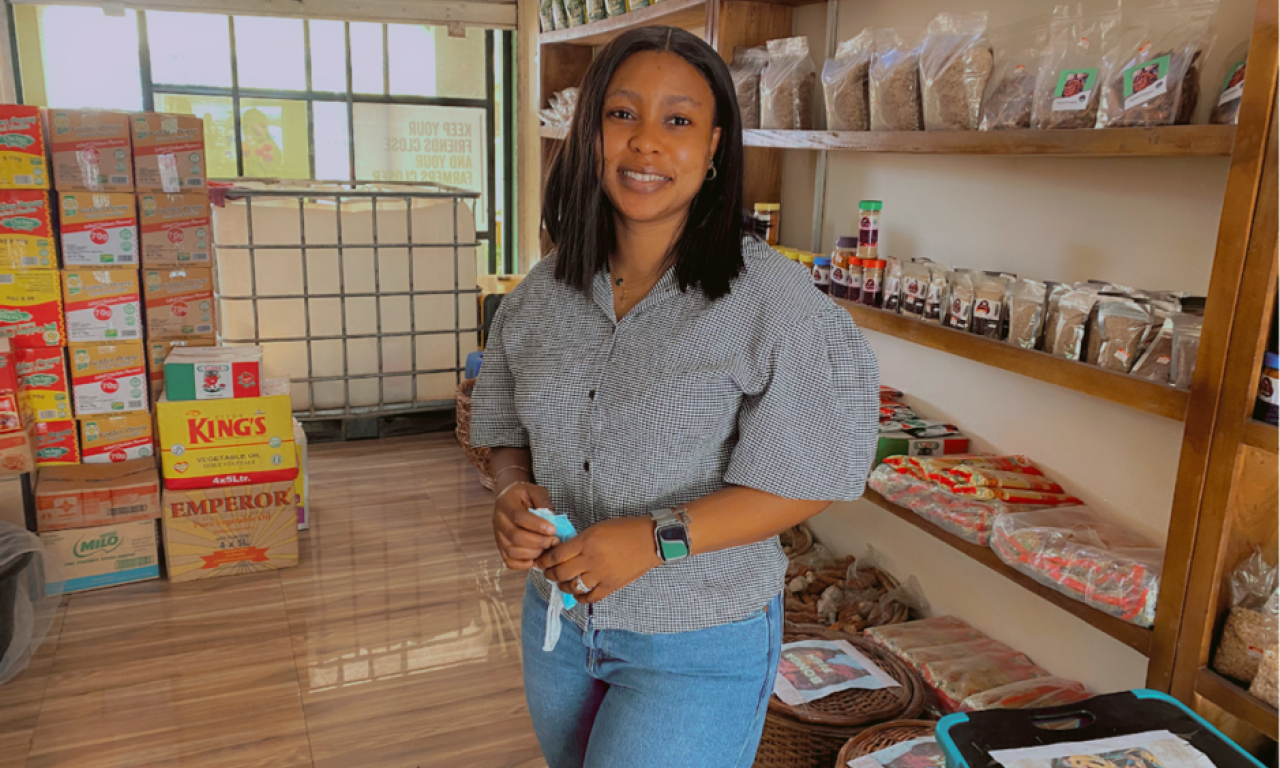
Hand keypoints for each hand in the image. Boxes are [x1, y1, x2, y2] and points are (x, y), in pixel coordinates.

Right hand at [492, 481, 557, 570]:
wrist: (509, 499)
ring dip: (533, 553)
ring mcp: (497, 536)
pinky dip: (524, 564)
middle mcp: (498, 520)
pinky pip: (509, 561)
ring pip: (512, 551)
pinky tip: (536, 558)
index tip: (553, 529)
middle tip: (554, 541)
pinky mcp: (500, 547)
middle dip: (538, 542)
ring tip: (547, 549)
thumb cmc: (525, 495)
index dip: (537, 525)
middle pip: (516, 537)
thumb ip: (544, 502)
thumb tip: (552, 520)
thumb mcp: (536, 491)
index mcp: (505, 503)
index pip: (519, 517)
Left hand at [537, 516, 660, 603]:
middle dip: (549, 574)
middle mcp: (590, 559)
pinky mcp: (611, 586)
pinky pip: (590, 597)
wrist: (650, 540)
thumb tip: (564, 551)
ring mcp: (601, 575)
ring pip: (572, 586)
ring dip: (563, 586)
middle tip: (547, 573)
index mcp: (586, 541)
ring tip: (562, 582)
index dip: (544, 560)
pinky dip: (580, 597)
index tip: (539, 562)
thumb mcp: (598, 528)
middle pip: (560, 573)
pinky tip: (577, 594)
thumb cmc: (625, 529)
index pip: (556, 555)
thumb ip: (580, 540)